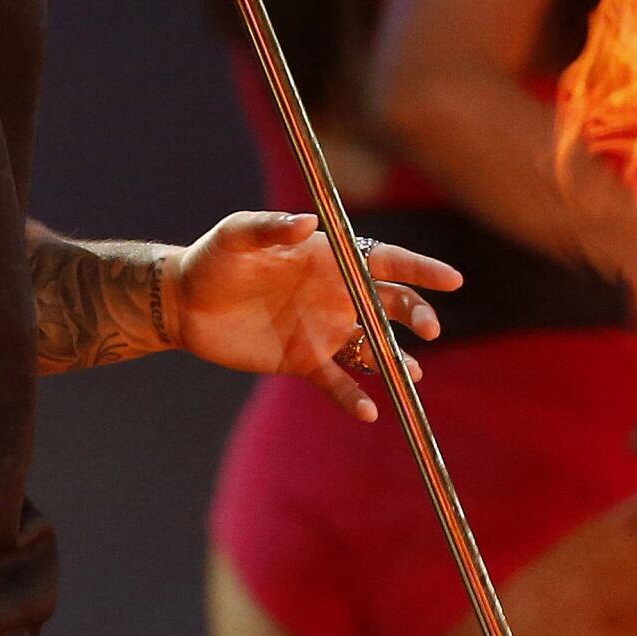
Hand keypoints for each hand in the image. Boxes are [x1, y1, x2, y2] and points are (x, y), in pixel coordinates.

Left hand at [171, 211, 462, 420]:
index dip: (419, 270)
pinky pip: (337, 383)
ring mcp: (322, 330)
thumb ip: (271, 228)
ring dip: (396, 362)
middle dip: (416, 315)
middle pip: (389, 305)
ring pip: (373, 348)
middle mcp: (335, 295)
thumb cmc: (214, 259)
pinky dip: (353, 398)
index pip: (384, 261)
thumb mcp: (237, 235)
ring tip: (412, 375)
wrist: (184, 303)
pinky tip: (367, 411)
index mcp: (328, 259)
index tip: (452, 280)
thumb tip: (309, 224)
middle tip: (429, 329)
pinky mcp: (303, 361)